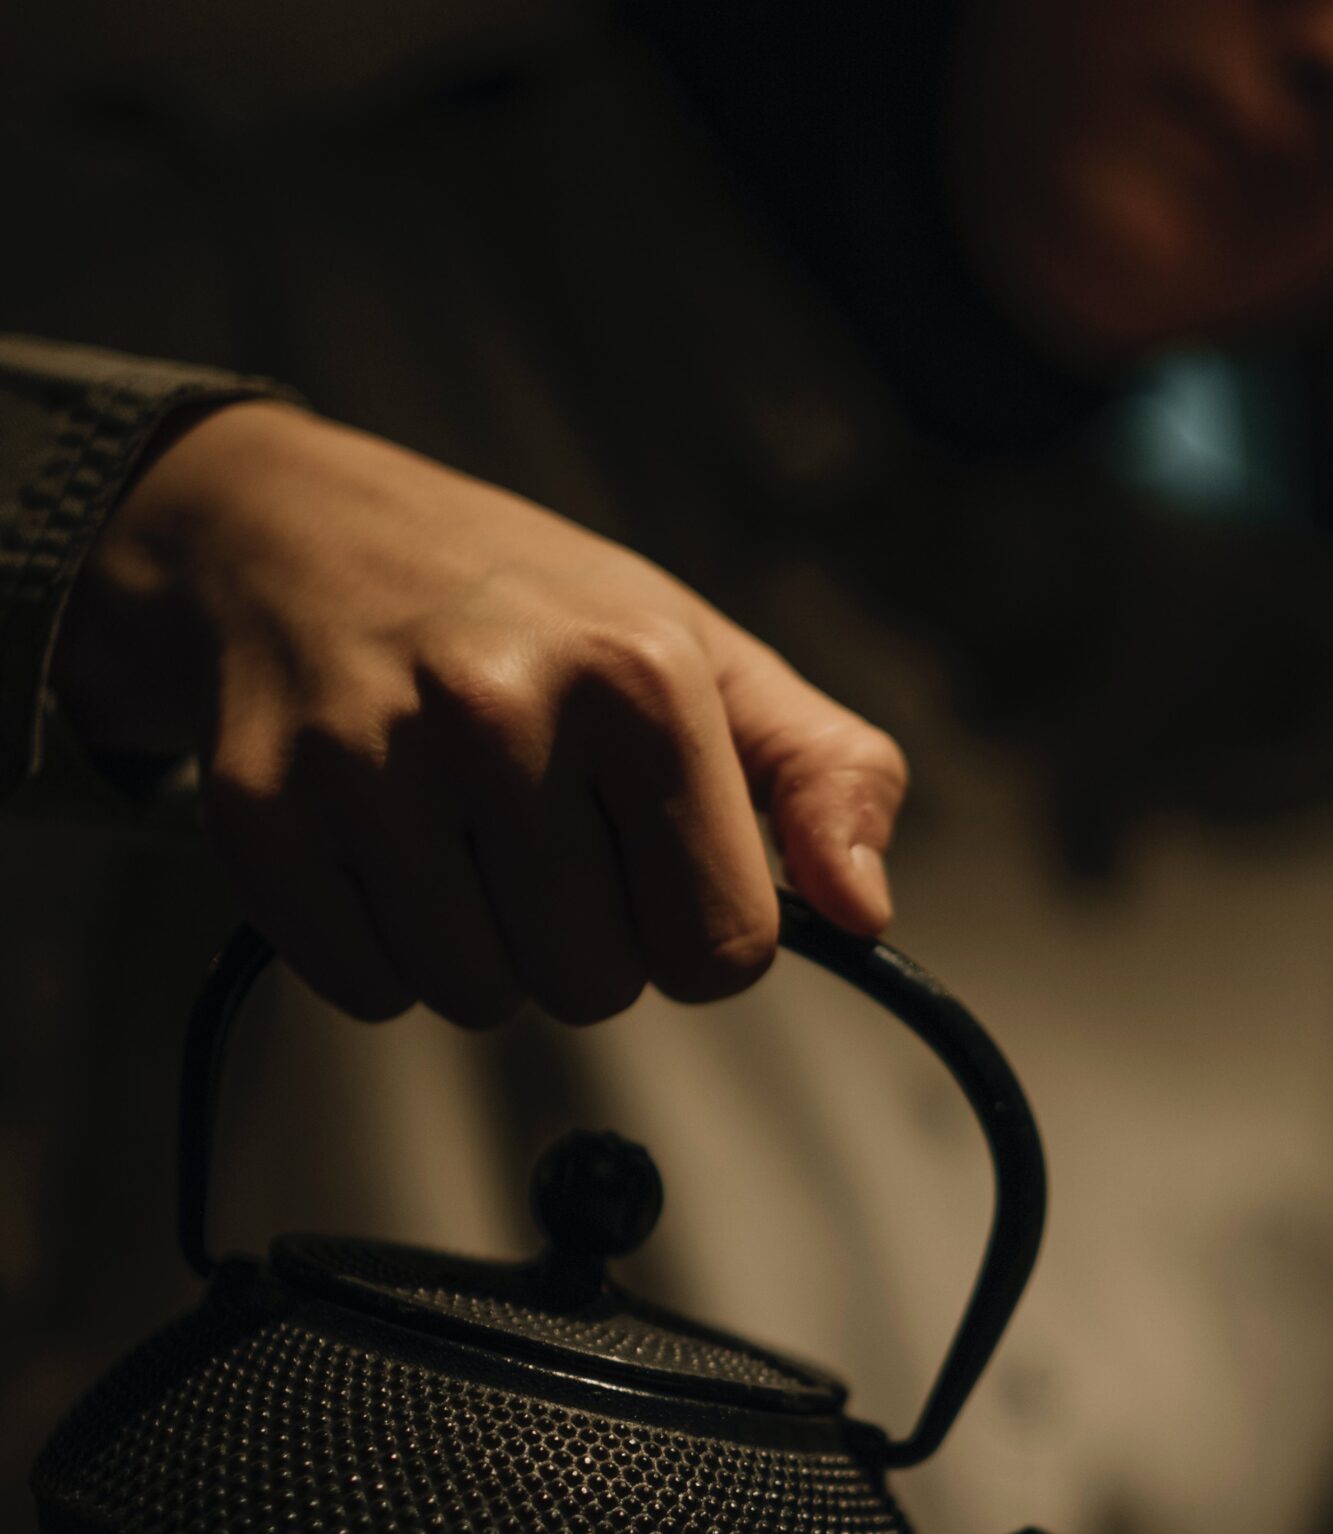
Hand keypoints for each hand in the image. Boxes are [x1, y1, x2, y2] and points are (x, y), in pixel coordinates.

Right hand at [53, 399, 904, 1024]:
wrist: (300, 534)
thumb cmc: (532, 615)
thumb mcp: (705, 660)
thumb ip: (825, 777)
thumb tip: (867, 913)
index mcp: (641, 674)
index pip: (725, 951)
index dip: (696, 929)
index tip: (654, 859)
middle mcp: (503, 708)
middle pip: (599, 988)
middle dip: (587, 941)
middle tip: (540, 835)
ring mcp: (370, 761)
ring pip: (481, 998)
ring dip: (484, 951)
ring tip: (458, 834)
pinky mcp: (264, 813)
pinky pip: (369, 991)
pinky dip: (383, 953)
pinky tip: (382, 849)